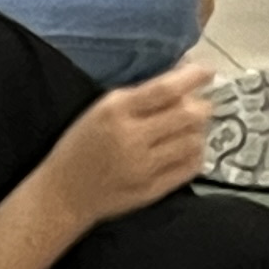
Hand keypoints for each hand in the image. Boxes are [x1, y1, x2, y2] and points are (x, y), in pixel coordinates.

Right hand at [48, 64, 210, 226]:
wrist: (62, 196)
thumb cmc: (80, 147)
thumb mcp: (100, 111)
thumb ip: (140, 96)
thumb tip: (183, 75)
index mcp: (116, 112)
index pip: (166, 89)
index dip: (193, 77)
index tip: (206, 72)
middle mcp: (132, 138)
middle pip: (188, 115)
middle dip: (201, 106)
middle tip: (198, 106)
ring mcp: (143, 167)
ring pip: (194, 141)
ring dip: (197, 131)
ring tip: (187, 130)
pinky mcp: (151, 190)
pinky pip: (190, 167)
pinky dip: (194, 154)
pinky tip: (184, 151)